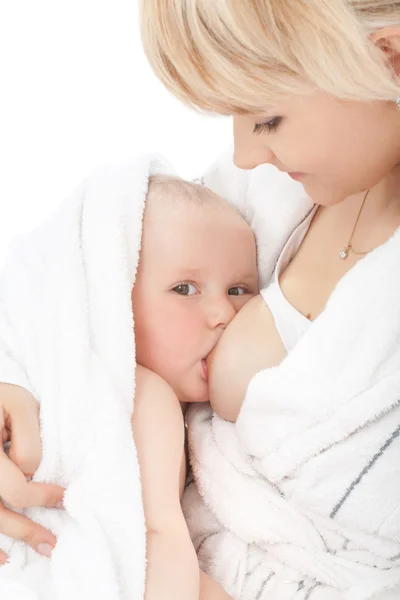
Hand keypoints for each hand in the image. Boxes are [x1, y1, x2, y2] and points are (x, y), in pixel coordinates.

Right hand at [0, 384, 64, 562]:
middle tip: (53, 542)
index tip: (63, 497)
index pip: (16, 487)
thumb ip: (30, 439)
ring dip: (10, 538)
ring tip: (35, 549)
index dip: (42, 495)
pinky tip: (3, 558)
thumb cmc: (0, 398)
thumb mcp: (20, 404)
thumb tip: (30, 472)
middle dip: (27, 530)